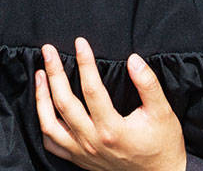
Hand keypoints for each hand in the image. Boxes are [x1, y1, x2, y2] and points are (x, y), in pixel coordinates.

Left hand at [35, 39, 186, 170]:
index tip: (80, 43)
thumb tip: (133, 59)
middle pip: (64, 103)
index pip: (91, 89)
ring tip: (39, 74)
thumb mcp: (163, 112)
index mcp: (112, 129)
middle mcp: (92, 142)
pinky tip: (44, 108)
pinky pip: (52, 144)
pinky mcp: (80, 160)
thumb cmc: (162, 143)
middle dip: (54, 72)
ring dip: (41, 97)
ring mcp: (83, 153)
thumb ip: (148, 84)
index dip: (84, 62)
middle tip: (48, 50)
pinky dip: (44, 125)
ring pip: (50, 125)